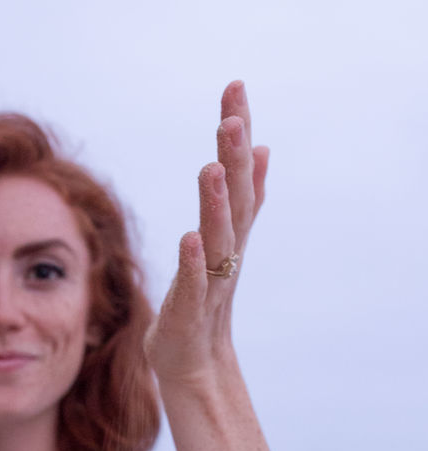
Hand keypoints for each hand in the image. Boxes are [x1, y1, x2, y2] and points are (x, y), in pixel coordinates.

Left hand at [144, 80, 269, 388]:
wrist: (193, 364)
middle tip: (232, 114)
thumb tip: (260, 151)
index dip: (239, 132)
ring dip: (216, 203)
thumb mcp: (219, 243)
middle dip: (234, 155)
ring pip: (218, 237)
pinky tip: (190, 238)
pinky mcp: (190, 313)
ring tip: (211, 167)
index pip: (238, 174)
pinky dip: (194, 263)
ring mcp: (210, 282)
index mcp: (229, 231)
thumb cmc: (200, 301)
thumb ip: (240, 200)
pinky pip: (195, 284)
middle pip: (234, 197)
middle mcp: (226, 251)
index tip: (234, 86)